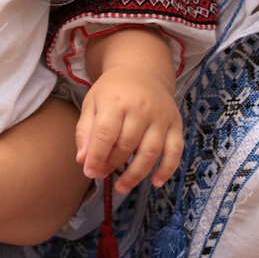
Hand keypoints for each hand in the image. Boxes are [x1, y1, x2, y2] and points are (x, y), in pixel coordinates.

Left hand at [75, 63, 183, 190]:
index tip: (90, 173)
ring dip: (135, 174)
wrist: (140, 70)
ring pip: (150, 152)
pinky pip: (175, 151)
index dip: (97, 157)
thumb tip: (83, 161)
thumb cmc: (112, 90)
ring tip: (121, 187)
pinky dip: (167, 170)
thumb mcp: (92, 103)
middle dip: (113, 165)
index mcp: (116, 101)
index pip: (105, 134)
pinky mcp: (176, 124)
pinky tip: (155, 182)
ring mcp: (161, 116)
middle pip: (126, 145)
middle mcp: (141, 108)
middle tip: (103, 175)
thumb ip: (85, 131)